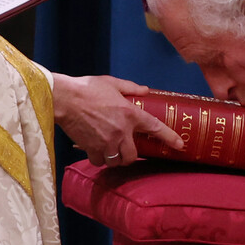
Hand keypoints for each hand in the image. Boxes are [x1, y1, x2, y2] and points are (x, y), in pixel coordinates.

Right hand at [52, 74, 182, 165]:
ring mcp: (105, 142)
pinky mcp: (91, 148)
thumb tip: (145, 90)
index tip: (179, 145)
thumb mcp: (113, 83)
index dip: (169, 138)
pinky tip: (97, 150)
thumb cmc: (88, 88)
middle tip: (128, 148)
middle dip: (132, 155)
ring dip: (115, 158)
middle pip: (132, 155)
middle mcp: (120, 131)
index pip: (155, 128)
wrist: (65, 99)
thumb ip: (131, 88)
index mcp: (130, 114)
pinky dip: (100, 158)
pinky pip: (99, 161)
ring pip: (116, 161)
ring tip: (111, 149)